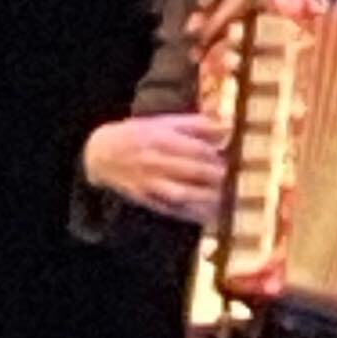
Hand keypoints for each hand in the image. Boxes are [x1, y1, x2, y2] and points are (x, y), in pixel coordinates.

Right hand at [82, 112, 229, 224]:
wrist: (101, 154)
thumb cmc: (138, 135)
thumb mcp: (162, 122)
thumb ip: (194, 124)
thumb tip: (225, 126)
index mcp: (160, 138)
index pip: (196, 149)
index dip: (217, 155)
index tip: (234, 158)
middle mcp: (154, 161)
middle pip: (192, 171)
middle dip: (217, 177)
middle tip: (235, 179)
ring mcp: (150, 182)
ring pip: (183, 193)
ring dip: (207, 198)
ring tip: (227, 198)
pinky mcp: (146, 199)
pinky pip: (172, 210)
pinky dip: (191, 214)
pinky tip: (210, 215)